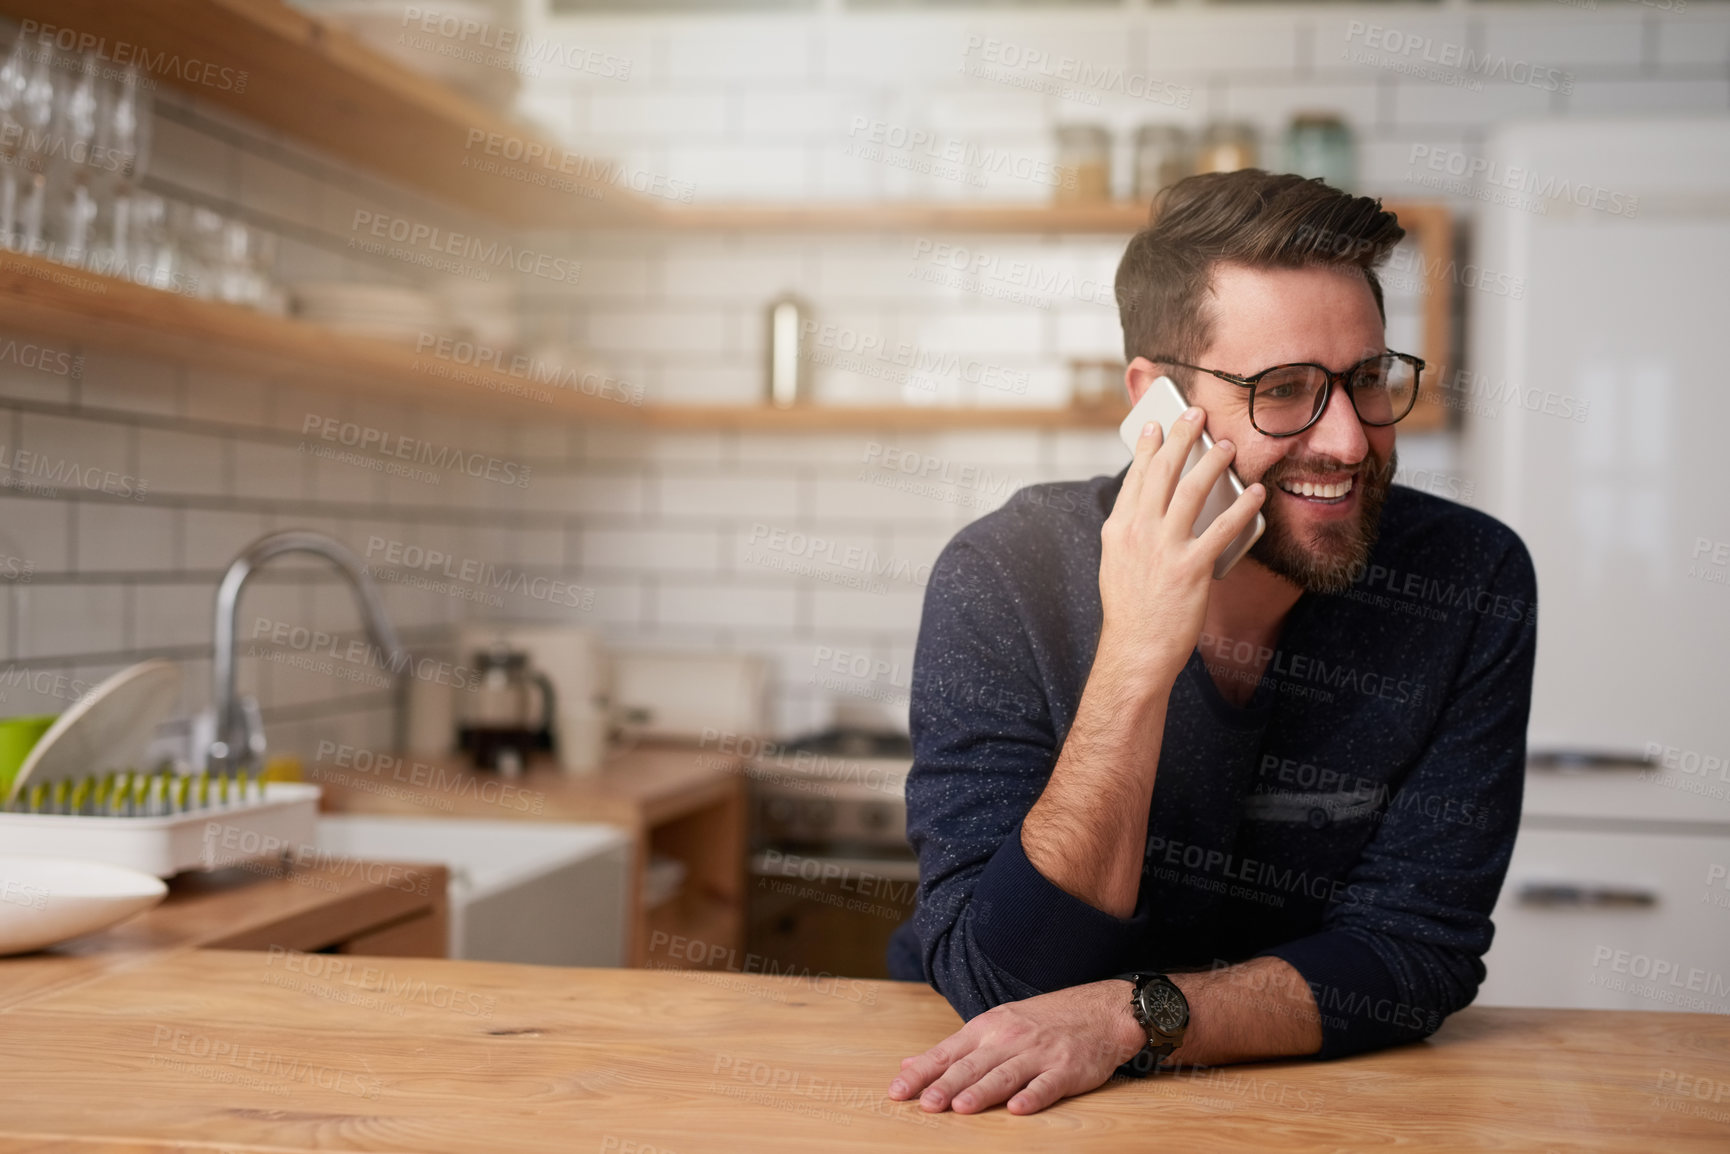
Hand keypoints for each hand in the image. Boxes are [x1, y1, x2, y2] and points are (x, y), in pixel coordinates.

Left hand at [887, 981, 1146, 1114]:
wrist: (1099, 1011)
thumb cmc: (1041, 1022)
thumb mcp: (994, 1026)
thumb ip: (954, 1050)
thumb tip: (909, 1065)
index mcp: (987, 1028)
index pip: (947, 1053)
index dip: (922, 1073)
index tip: (897, 1091)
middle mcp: (1009, 1039)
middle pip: (971, 1066)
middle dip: (946, 1085)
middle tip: (925, 1104)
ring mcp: (1038, 1053)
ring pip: (1004, 1075)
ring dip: (981, 1091)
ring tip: (960, 1108)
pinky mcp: (1066, 1069)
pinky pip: (1046, 1085)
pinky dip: (1032, 1097)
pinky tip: (1017, 1109)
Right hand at [1096, 402, 1264, 684]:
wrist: (1135, 651)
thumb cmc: (1131, 613)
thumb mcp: (1118, 565)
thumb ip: (1133, 535)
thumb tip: (1152, 512)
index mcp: (1118, 530)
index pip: (1135, 477)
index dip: (1149, 447)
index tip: (1158, 424)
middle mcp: (1138, 532)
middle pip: (1162, 472)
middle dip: (1181, 437)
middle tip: (1197, 413)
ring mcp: (1164, 548)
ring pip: (1191, 490)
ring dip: (1212, 462)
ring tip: (1229, 444)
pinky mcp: (1191, 568)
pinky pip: (1222, 528)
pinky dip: (1242, 506)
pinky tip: (1256, 493)